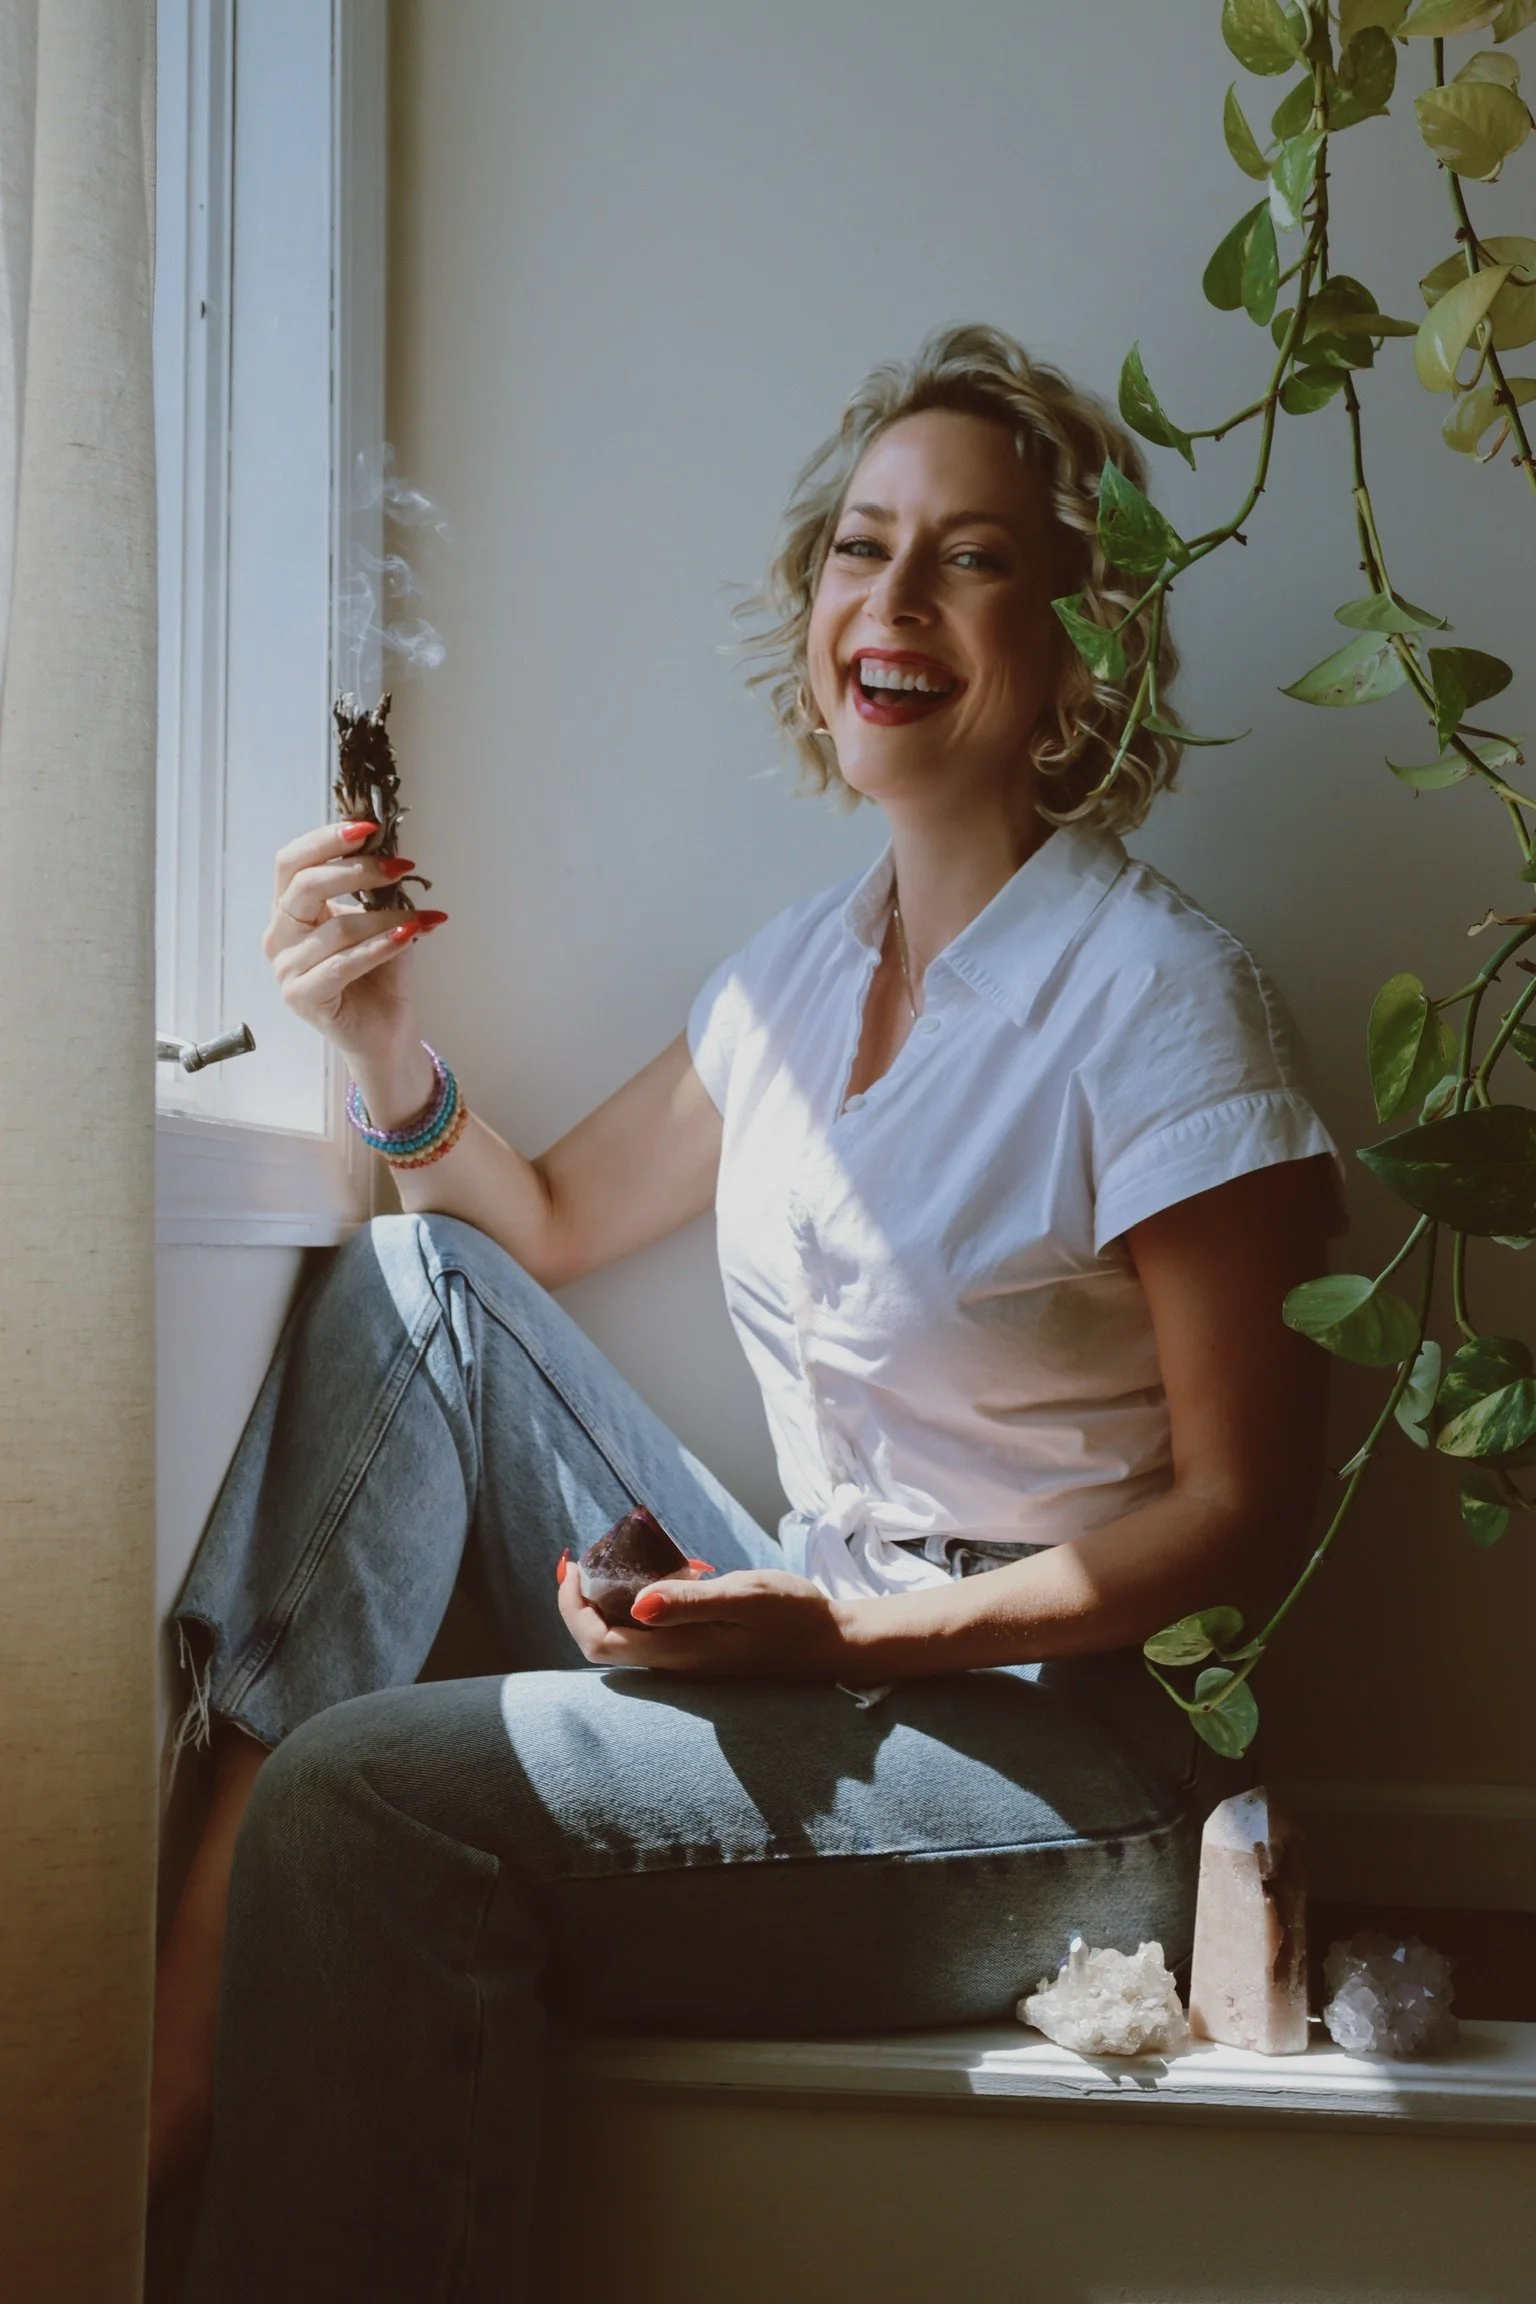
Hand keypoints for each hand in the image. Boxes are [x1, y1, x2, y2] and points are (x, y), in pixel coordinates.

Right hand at [263, 821, 448, 1073]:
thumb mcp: (380, 921)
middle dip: (357, 871)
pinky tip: (408, 936)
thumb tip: (392, 851)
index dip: (327, 841)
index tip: (368, 829)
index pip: (292, 862)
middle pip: (304, 885)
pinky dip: (379, 948)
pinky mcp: (301, 997)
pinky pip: (341, 964)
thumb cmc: (379, 976)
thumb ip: (377, 890)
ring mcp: (285, 968)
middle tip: (401, 868)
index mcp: (290, 910)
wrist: (385, 1032)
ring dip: (384, 918)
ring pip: (336, 929)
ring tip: (419, 917)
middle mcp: (280, 936)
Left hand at [556, 1555, 855, 1680]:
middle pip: (604, 1640)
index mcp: (678, 1653)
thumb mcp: (745, 1598)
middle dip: (586, 1600)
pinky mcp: (703, 1652)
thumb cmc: (793, 1617)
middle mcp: (675, 1663)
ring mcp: (689, 1660)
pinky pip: (657, 1628)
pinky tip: (675, 1571)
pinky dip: (648, 1599)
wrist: (834, 1645)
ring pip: (628, 1633)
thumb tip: (636, 1602)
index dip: (573, 1607)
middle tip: (590, 1556)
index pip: (598, 1641)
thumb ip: (691, 1602)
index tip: (573, 1565)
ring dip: (616, 1596)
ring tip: (628, 1554)